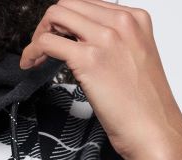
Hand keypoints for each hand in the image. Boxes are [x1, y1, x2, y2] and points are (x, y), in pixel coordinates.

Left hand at [19, 0, 181, 159]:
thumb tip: (81, 43)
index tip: (56, 38)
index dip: (65, 22)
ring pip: (56, 16)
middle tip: (41, 48)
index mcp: (134, 18)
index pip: (87, 4)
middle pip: (68, 5)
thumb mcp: (131, 59)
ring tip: (35, 58)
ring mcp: (105, 38)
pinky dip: (32, 51)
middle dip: (48, 25)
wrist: (150, 127)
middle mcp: (121, 22)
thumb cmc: (141, 104)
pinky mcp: (88, 58)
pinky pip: (47, 42)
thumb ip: (111, 44)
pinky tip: (31, 64)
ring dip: (38, 35)